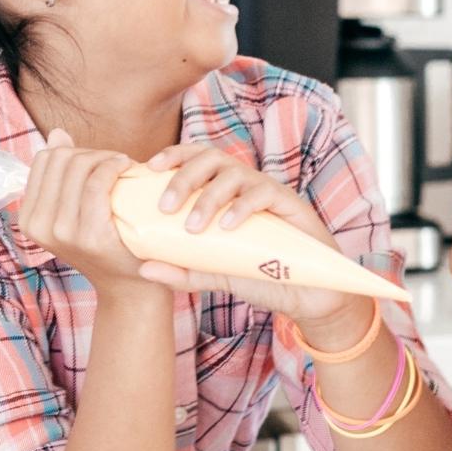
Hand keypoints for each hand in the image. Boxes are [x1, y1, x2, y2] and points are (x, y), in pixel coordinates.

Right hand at [18, 129, 149, 290]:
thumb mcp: (73, 210)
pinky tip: (127, 168)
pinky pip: (95, 183)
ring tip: (122, 166)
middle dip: (91, 152)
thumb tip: (57, 135)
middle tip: (115, 162)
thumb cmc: (105, 243)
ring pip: (79, 166)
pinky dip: (113, 166)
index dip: (73, 150)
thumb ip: (61, 175)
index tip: (96, 161)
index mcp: (29, 219)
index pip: (45, 159)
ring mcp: (62, 232)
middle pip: (61, 158)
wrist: (129, 284)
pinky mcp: (88, 234)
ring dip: (105, 157)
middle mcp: (39, 226)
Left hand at [135, 143, 361, 326]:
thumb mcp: (215, 274)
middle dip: (184, 177)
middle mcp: (245, 184)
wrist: (307, 295)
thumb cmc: (262, 275)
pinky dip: (242, 207)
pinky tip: (227, 227)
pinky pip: (265, 193)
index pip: (197, 157)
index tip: (149, 167)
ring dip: (209, 197)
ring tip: (193, 226)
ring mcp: (268, 191)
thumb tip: (144, 268)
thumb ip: (183, 271)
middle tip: (165, 207)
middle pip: (211, 158)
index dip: (174, 154)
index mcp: (225, 190)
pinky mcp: (291, 205)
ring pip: (236, 173)